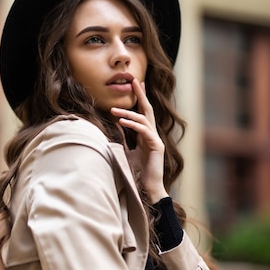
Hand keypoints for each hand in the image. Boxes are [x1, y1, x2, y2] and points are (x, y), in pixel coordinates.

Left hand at [110, 79, 167, 202]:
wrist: (147, 188)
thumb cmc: (137, 173)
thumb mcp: (126, 152)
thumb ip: (122, 139)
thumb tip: (114, 125)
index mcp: (145, 135)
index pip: (142, 112)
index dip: (140, 98)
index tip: (136, 84)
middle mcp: (152, 134)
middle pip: (147, 109)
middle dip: (141, 94)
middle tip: (135, 80)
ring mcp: (155, 140)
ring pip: (143, 119)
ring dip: (127, 112)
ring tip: (113, 109)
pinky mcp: (156, 146)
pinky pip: (144, 131)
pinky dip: (132, 124)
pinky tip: (121, 121)